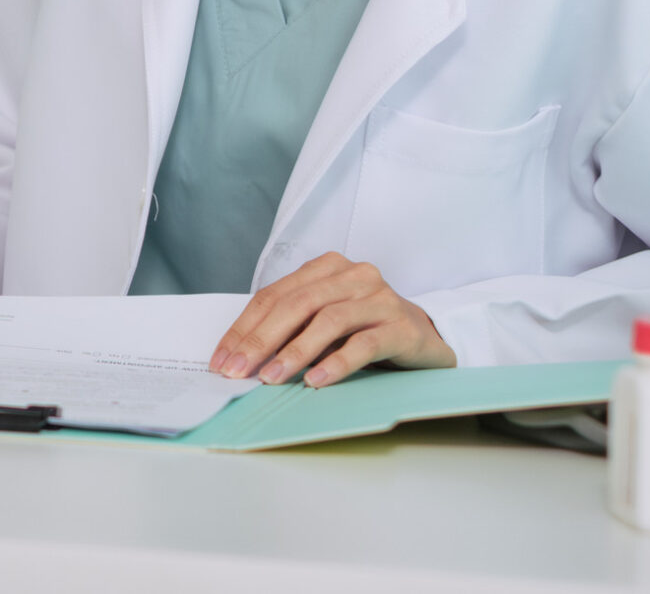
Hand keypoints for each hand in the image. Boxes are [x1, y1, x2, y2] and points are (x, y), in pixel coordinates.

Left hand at [209, 252, 454, 387]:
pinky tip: (315, 381)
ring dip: (295, 352)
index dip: (244, 327)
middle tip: (238, 370)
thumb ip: (291, 327)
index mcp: (327, 268)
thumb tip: (241, 356)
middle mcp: (354, 275)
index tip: (221, 358)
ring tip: (271, 378)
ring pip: (328, 320)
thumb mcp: (324, 322)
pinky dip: (336, 362)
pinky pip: (364, 343)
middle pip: (297, 304)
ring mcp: (381, 298)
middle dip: (261, 339)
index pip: (274, 295)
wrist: (428, 338)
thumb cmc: (366, 329)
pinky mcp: (402, 326)